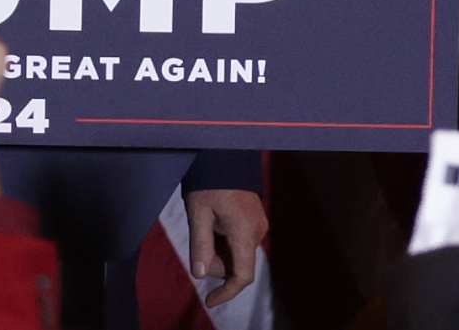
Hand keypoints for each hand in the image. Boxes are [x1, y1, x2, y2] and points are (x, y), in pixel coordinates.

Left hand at [187, 188, 267, 307]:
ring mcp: (260, 225)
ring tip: (206, 225)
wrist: (225, 157)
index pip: (242, 276)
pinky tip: (215, 223)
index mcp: (245, 233)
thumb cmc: (210, 184)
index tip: (209, 301)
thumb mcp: (198, 215)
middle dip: (216, 263)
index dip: (227, 293)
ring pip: (239, 254)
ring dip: (221, 251)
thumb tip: (200, 275)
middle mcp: (258, 232)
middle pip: (237, 265)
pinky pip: (242, 242)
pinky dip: (227, 242)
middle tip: (199, 239)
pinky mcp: (257, 220)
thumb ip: (200, 246)